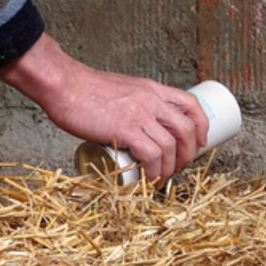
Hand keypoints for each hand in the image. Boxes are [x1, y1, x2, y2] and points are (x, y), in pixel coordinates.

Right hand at [0, 34, 208, 182]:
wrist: (64, 85)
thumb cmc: (83, 89)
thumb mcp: (120, 89)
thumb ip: (131, 104)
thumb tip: (136, 126)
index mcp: (151, 89)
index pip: (190, 103)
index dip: (201, 125)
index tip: (200, 141)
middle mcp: (151, 100)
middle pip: (186, 128)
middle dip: (189, 153)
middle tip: (179, 167)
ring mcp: (139, 114)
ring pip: (170, 146)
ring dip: (170, 167)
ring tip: (161, 178)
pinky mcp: (125, 129)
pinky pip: (151, 155)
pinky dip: (154, 171)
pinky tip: (149, 179)